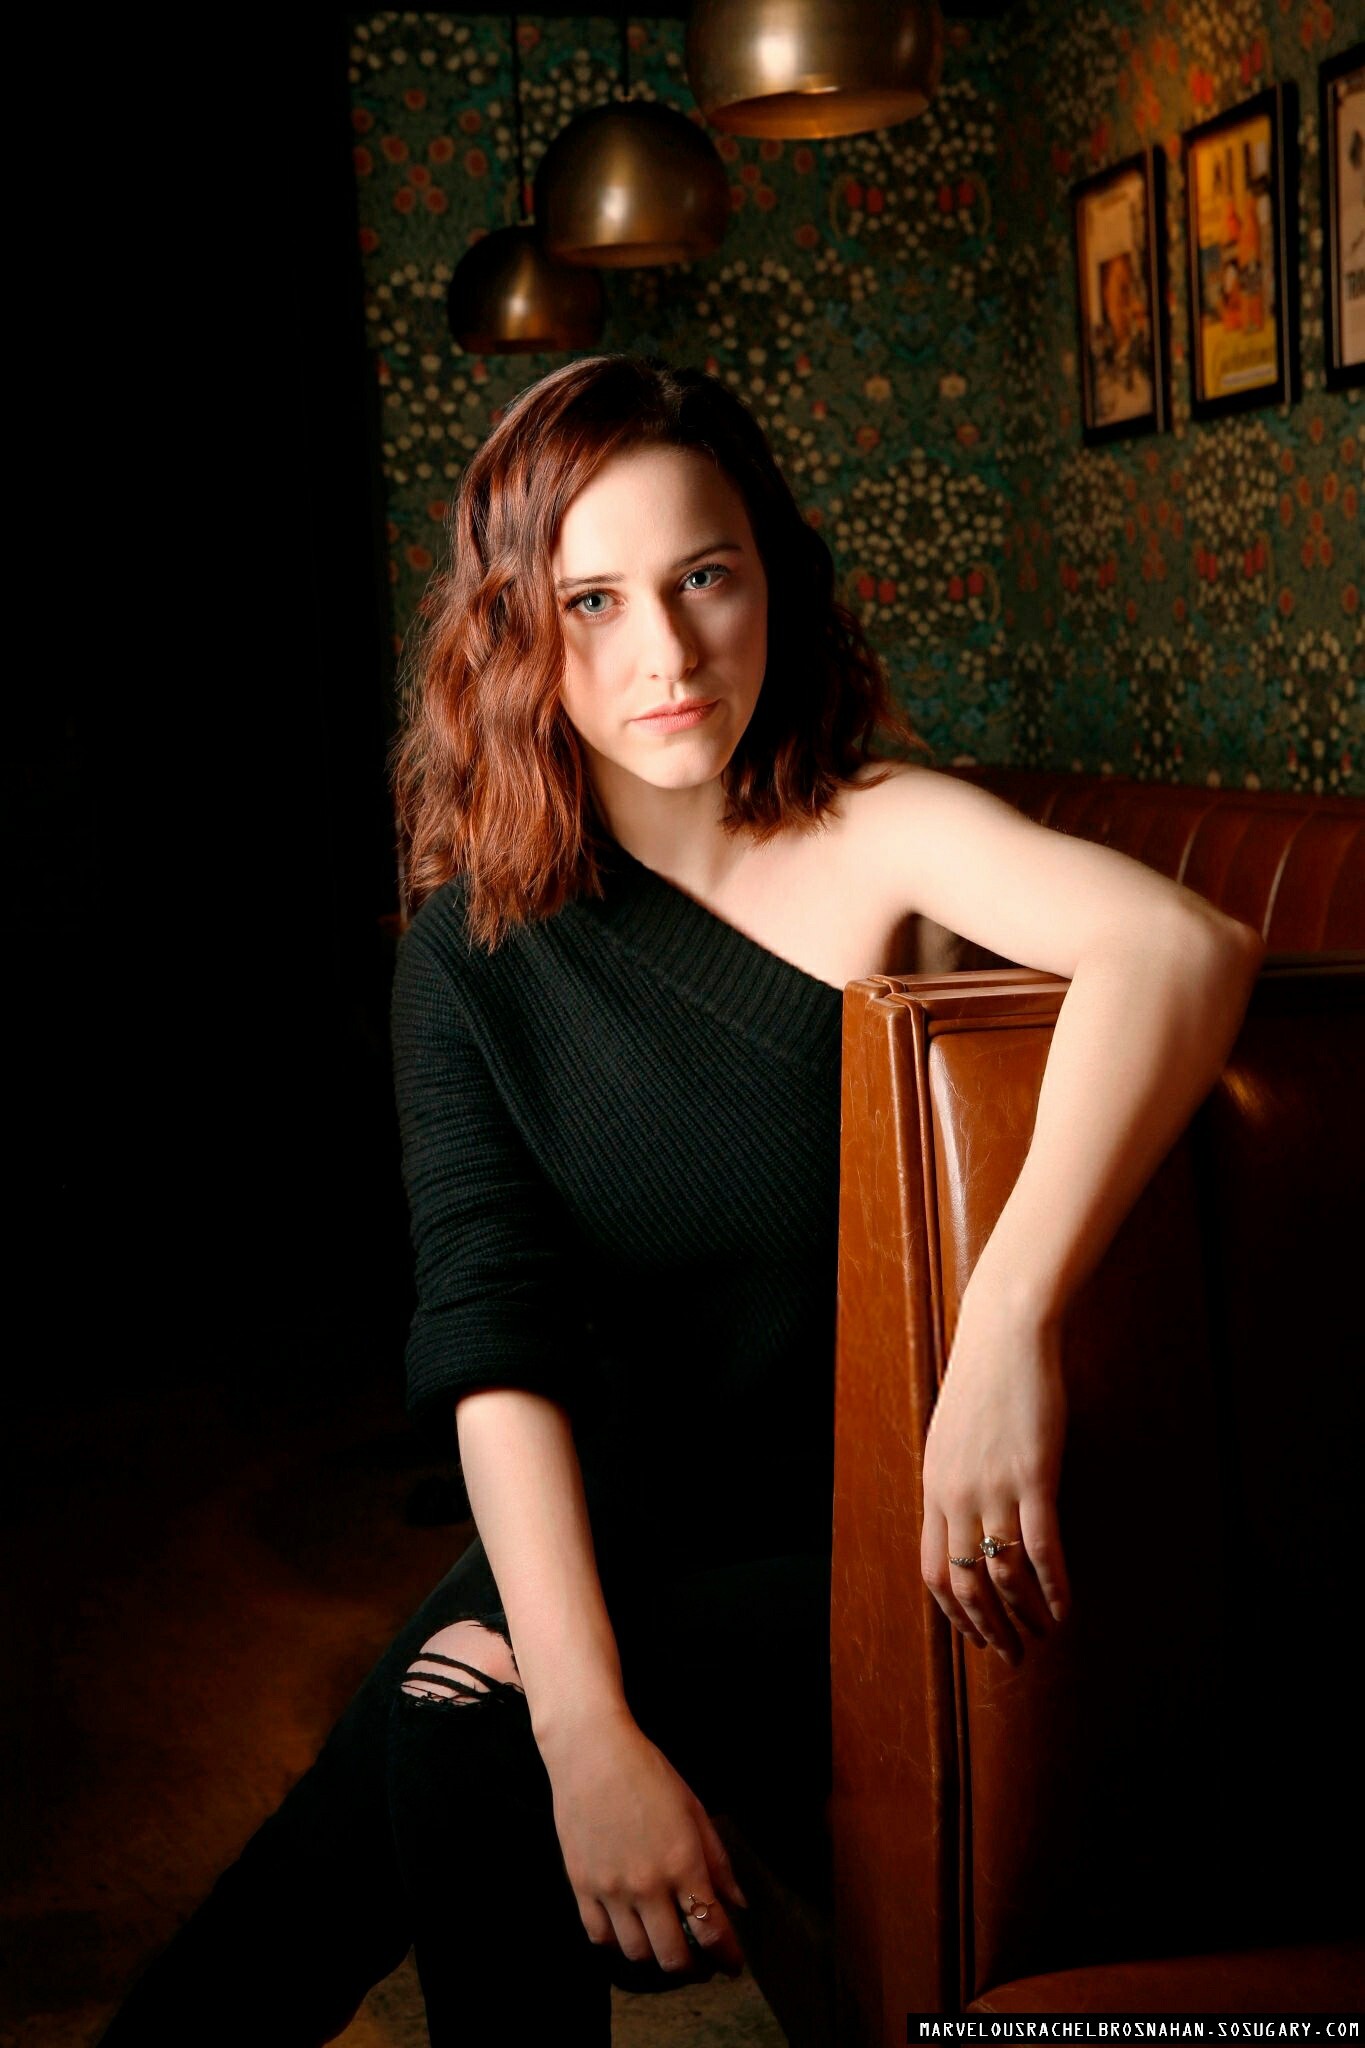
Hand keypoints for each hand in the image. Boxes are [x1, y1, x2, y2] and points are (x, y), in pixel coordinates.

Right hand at [537, 1705, 748, 1977]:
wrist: (591, 1752)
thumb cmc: (649, 1774)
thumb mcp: (694, 1810)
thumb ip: (718, 1862)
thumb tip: (737, 1905)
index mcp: (683, 1863)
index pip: (712, 1931)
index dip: (728, 1957)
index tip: (732, 1964)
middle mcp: (648, 1884)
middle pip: (674, 1957)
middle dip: (694, 1968)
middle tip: (700, 1962)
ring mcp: (611, 1889)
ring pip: (637, 1954)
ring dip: (657, 1958)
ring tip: (666, 1946)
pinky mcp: (581, 1886)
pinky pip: (600, 1937)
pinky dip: (619, 1943)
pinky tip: (631, 1931)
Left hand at [919, 1287, 1071, 1664]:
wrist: (1004, 1335)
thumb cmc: (985, 1382)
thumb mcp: (953, 1437)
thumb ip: (956, 1481)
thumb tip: (966, 1520)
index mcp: (934, 1487)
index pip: (933, 1571)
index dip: (955, 1614)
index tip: (976, 1636)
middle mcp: (957, 1494)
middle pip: (966, 1583)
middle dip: (989, 1628)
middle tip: (1012, 1655)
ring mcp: (994, 1486)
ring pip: (1004, 1573)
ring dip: (1025, 1614)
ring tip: (1044, 1634)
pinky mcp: (1034, 1475)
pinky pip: (1042, 1547)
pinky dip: (1054, 1586)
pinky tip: (1066, 1607)